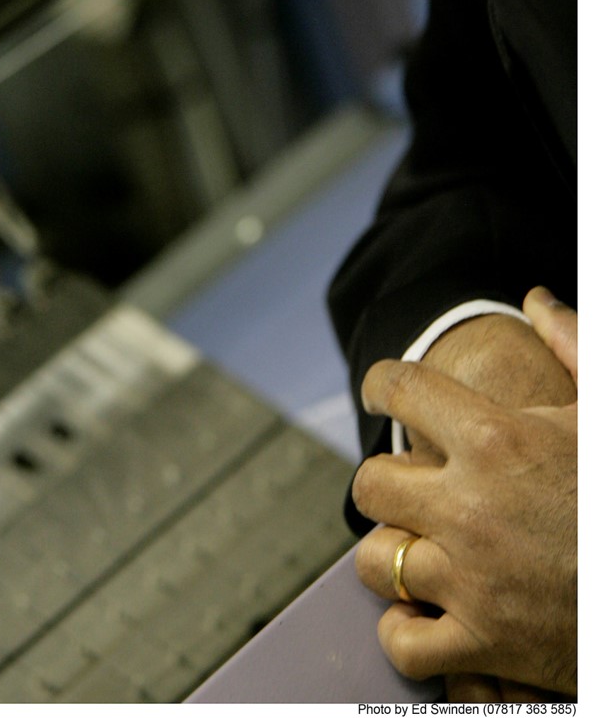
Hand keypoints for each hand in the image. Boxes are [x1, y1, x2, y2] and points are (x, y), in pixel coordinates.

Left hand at [352, 288, 576, 695]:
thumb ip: (573, 345)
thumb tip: (537, 299)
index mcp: (497, 440)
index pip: (400, 390)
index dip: (382, 387)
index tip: (382, 396)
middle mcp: (471, 507)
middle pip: (371, 483)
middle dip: (387, 483)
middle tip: (410, 488)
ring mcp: (472, 580)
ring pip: (375, 560)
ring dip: (393, 554)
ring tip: (421, 549)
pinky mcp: (483, 645)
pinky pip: (404, 641)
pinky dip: (408, 631)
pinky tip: (428, 612)